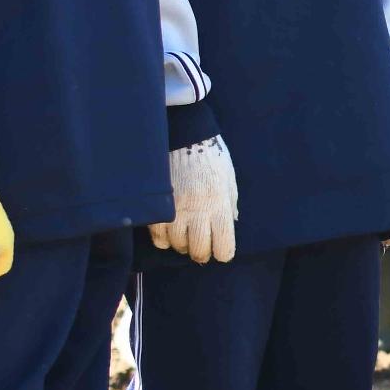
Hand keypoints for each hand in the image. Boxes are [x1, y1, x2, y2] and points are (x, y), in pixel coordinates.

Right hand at [152, 135, 238, 263]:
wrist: (185, 136)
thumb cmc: (212, 159)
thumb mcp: (229, 181)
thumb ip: (230, 206)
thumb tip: (230, 225)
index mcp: (220, 206)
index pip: (223, 247)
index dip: (223, 253)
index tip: (221, 249)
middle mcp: (198, 211)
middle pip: (198, 251)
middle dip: (202, 253)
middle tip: (202, 246)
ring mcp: (176, 209)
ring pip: (177, 245)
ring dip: (182, 245)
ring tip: (186, 235)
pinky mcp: (158, 205)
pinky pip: (158, 236)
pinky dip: (164, 239)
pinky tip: (170, 230)